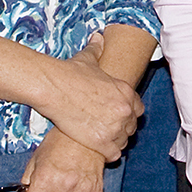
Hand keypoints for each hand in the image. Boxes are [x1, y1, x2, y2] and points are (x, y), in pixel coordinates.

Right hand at [34, 32, 142, 161]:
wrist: (53, 87)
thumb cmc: (69, 73)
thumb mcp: (88, 59)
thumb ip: (97, 49)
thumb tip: (98, 38)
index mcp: (125, 91)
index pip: (138, 109)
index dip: (128, 114)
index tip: (119, 116)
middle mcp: (124, 110)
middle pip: (132, 127)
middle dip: (122, 128)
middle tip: (109, 129)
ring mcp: (114, 127)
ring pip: (124, 142)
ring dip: (115, 142)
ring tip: (104, 141)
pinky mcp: (101, 141)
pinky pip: (113, 154)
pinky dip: (108, 154)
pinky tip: (100, 150)